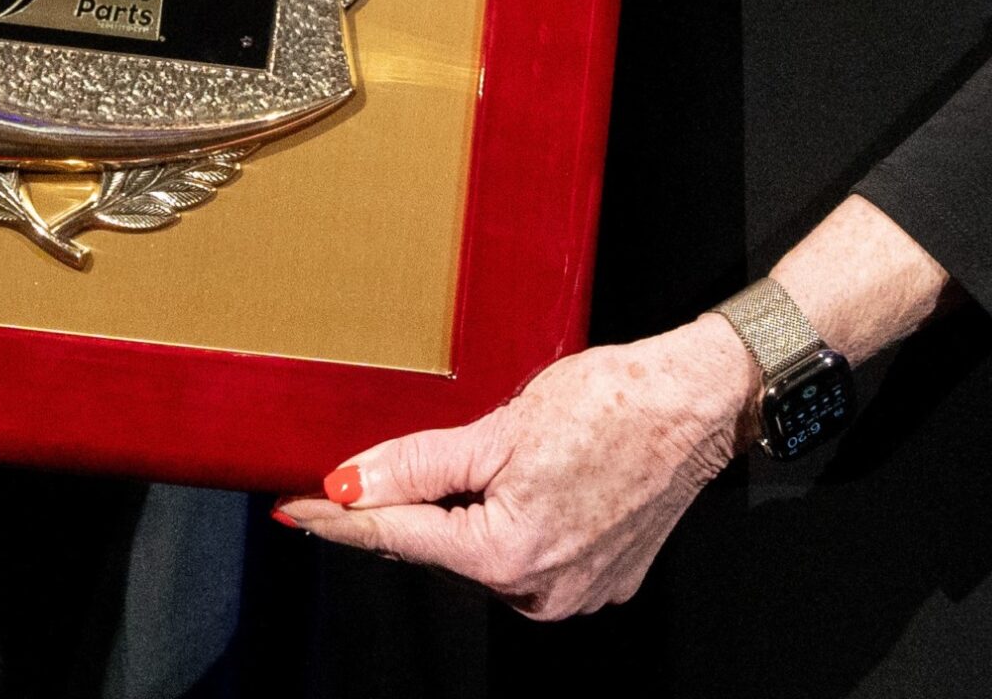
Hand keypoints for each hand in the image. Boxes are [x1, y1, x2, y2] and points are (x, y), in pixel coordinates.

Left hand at [274, 317, 755, 618]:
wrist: (698, 401)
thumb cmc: (612, 403)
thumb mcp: (499, 426)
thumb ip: (419, 465)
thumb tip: (353, 486)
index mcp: (510, 555)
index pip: (399, 539)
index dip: (339, 521)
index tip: (293, 512)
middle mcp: (543, 590)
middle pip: (444, 546)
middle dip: (415, 505)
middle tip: (397, 458)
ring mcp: (577, 590)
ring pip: (489, 550)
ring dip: (473, 509)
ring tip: (506, 450)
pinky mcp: (604, 576)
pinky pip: (536, 551)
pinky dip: (519, 516)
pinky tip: (537, 475)